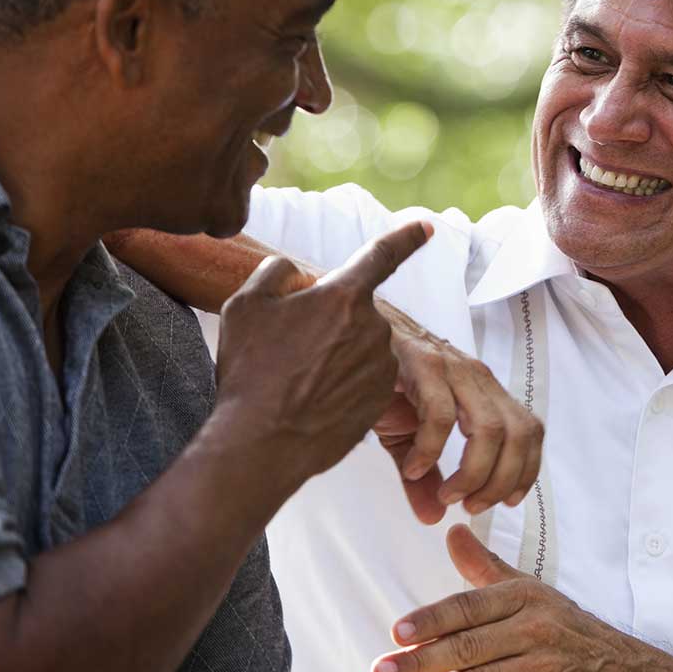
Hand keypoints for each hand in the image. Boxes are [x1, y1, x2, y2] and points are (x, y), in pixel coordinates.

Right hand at [211, 221, 430, 481]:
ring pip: (359, 346)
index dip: (406, 238)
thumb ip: (276, 272)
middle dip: (328, 324)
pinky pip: (363, 379)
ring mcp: (381, 366)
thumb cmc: (250, 373)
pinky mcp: (381, 399)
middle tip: (289, 352)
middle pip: (353, 312)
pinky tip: (313, 400)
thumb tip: (296, 272)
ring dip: (335, 355)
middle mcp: (373, 327)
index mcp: (343, 296)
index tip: (427, 227)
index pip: (381, 255)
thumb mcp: (245, 306)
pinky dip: (342, 385)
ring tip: (296, 381)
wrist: (262, 443)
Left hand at [371, 525, 647, 671]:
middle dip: (418, 662)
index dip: (430, 620)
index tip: (397, 633)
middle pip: (466, 646)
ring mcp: (537, 667)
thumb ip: (484, 566)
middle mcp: (530, 629)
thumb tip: (452, 533)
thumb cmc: (567, 628)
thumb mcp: (529, 590)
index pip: (468, 606)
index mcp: (522, 597)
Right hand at [374, 304, 543, 523]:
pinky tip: (413, 468)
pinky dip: (431, 450)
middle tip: (471, 506)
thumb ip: (422, 479)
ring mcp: (452, 368)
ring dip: (473, 472)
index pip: (528, 430)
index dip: (526, 470)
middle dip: (501, 480)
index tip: (506, 502)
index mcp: (483, 391)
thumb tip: (433, 518)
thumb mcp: (406, 440)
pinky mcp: (422, 362)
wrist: (348, 337)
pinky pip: (441, 415)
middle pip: (518, 433)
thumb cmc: (383, 385)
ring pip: (489, 427)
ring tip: (448, 495)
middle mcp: (476, 377)